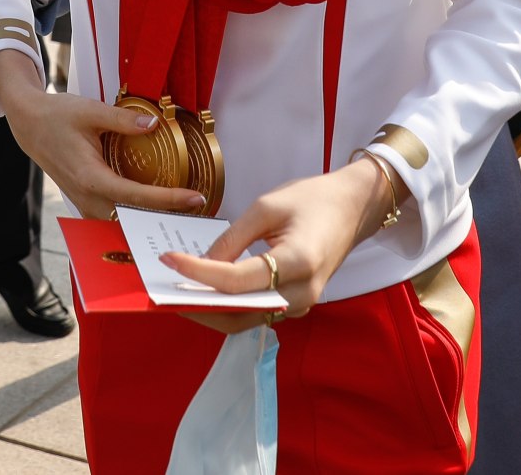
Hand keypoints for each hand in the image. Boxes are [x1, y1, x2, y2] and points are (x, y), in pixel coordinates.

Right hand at [0, 51, 205, 219]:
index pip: (134, 196)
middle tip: (197, 215)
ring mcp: (83, 203)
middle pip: (130, 219)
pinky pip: (111, 217)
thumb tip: (154, 124)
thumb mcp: (91, 111)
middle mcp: (86, 197)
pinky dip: (134, 217)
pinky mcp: (84, 201)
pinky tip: (154, 210)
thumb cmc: (57, 116)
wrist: (29, 125)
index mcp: (89, 177)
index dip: (166, 199)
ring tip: (182, 215)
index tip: (193, 198)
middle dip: (163, 219)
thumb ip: (123, 119)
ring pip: (119, 224)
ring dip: (148, 221)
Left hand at [162, 159, 397, 333]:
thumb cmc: (312, 200)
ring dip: (212, 310)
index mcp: (299, 261)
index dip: (199, 273)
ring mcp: (302, 304)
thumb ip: (234, 238)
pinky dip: (230, 307)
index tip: (169, 260)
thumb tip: (203, 265)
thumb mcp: (268, 205)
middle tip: (166, 288)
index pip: (237, 280)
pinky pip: (257, 314)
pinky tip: (207, 291)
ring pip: (246, 321)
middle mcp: (301, 293)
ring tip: (180, 292)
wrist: (353, 209)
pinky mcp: (296, 305)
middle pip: (239, 313)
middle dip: (199, 305)